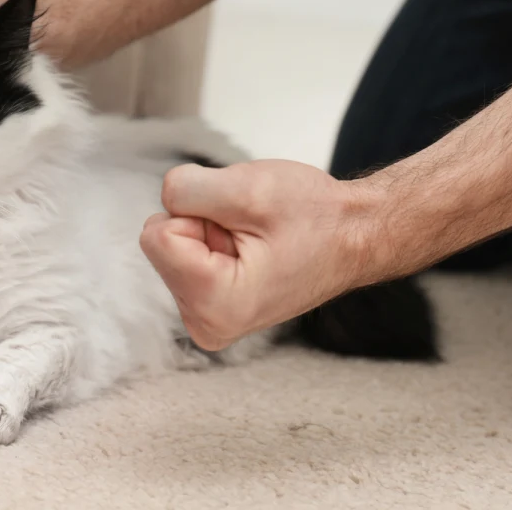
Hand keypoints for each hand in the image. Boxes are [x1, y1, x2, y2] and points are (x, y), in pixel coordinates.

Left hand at [140, 160, 371, 350]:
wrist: (354, 236)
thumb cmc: (316, 218)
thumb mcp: (249, 188)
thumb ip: (188, 189)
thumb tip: (164, 197)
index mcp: (215, 306)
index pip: (157, 234)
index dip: (198, 213)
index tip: (243, 224)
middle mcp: (206, 324)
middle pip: (162, 242)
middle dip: (203, 222)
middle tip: (252, 230)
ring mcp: (208, 319)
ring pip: (173, 245)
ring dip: (211, 229)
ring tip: (256, 238)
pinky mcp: (209, 308)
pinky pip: (185, 255)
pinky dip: (213, 241)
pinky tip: (250, 248)